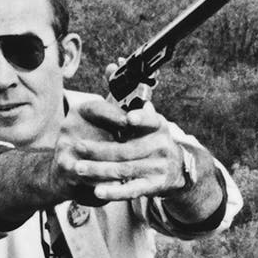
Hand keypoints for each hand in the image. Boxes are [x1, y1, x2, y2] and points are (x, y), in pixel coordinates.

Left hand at [53, 85, 187, 203]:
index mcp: (158, 127)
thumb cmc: (153, 138)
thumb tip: (112, 66)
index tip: (128, 118)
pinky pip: (131, 190)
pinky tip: (97, 191)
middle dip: (100, 149)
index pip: (152, 120)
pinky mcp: (153, 186)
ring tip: (78, 168)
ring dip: (99, 170)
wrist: (179, 169)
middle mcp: (161, 147)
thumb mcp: (147, 118)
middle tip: (78, 147)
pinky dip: (113, 191)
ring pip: (124, 170)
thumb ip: (128, 96)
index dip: (141, 118)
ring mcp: (158, 168)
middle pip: (126, 149)